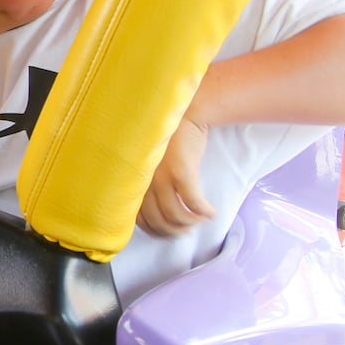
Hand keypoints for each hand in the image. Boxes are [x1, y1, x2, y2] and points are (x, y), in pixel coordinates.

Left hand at [136, 115, 214, 236]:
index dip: (155, 230)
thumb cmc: (168, 137)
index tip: (167, 232)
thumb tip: (155, 209)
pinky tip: (210, 213)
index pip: (138, 218)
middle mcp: (144, 181)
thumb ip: (146, 182)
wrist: (185, 113)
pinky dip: (203, 213)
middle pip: (158, 220)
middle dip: (174, 231)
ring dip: (191, 223)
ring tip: (200, 220)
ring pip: (175, 215)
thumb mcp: (148, 161)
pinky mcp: (181, 172)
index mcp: (134, 180)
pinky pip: (193, 203)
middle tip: (186, 231)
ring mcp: (162, 177)